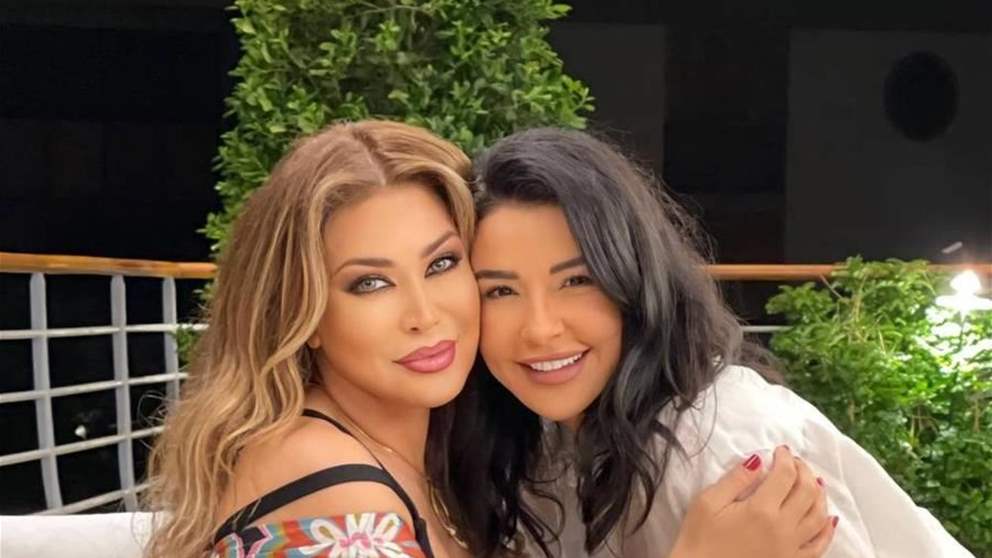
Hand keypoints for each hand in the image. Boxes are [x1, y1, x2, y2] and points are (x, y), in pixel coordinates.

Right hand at [669, 446, 836, 557]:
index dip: (785, 457)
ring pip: (819, 516)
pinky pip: (819, 546)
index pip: (785, 474)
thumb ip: (735, 479)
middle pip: (807, 491)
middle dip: (803, 470)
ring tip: (811, 482)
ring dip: (819, 494)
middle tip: (794, 462)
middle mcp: (782, 528)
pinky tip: (828, 519)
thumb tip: (758, 460)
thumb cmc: (699, 540)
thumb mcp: (708, 503)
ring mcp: (791, 548)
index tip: (780, 450)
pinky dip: (827, 530)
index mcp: (760, 510)